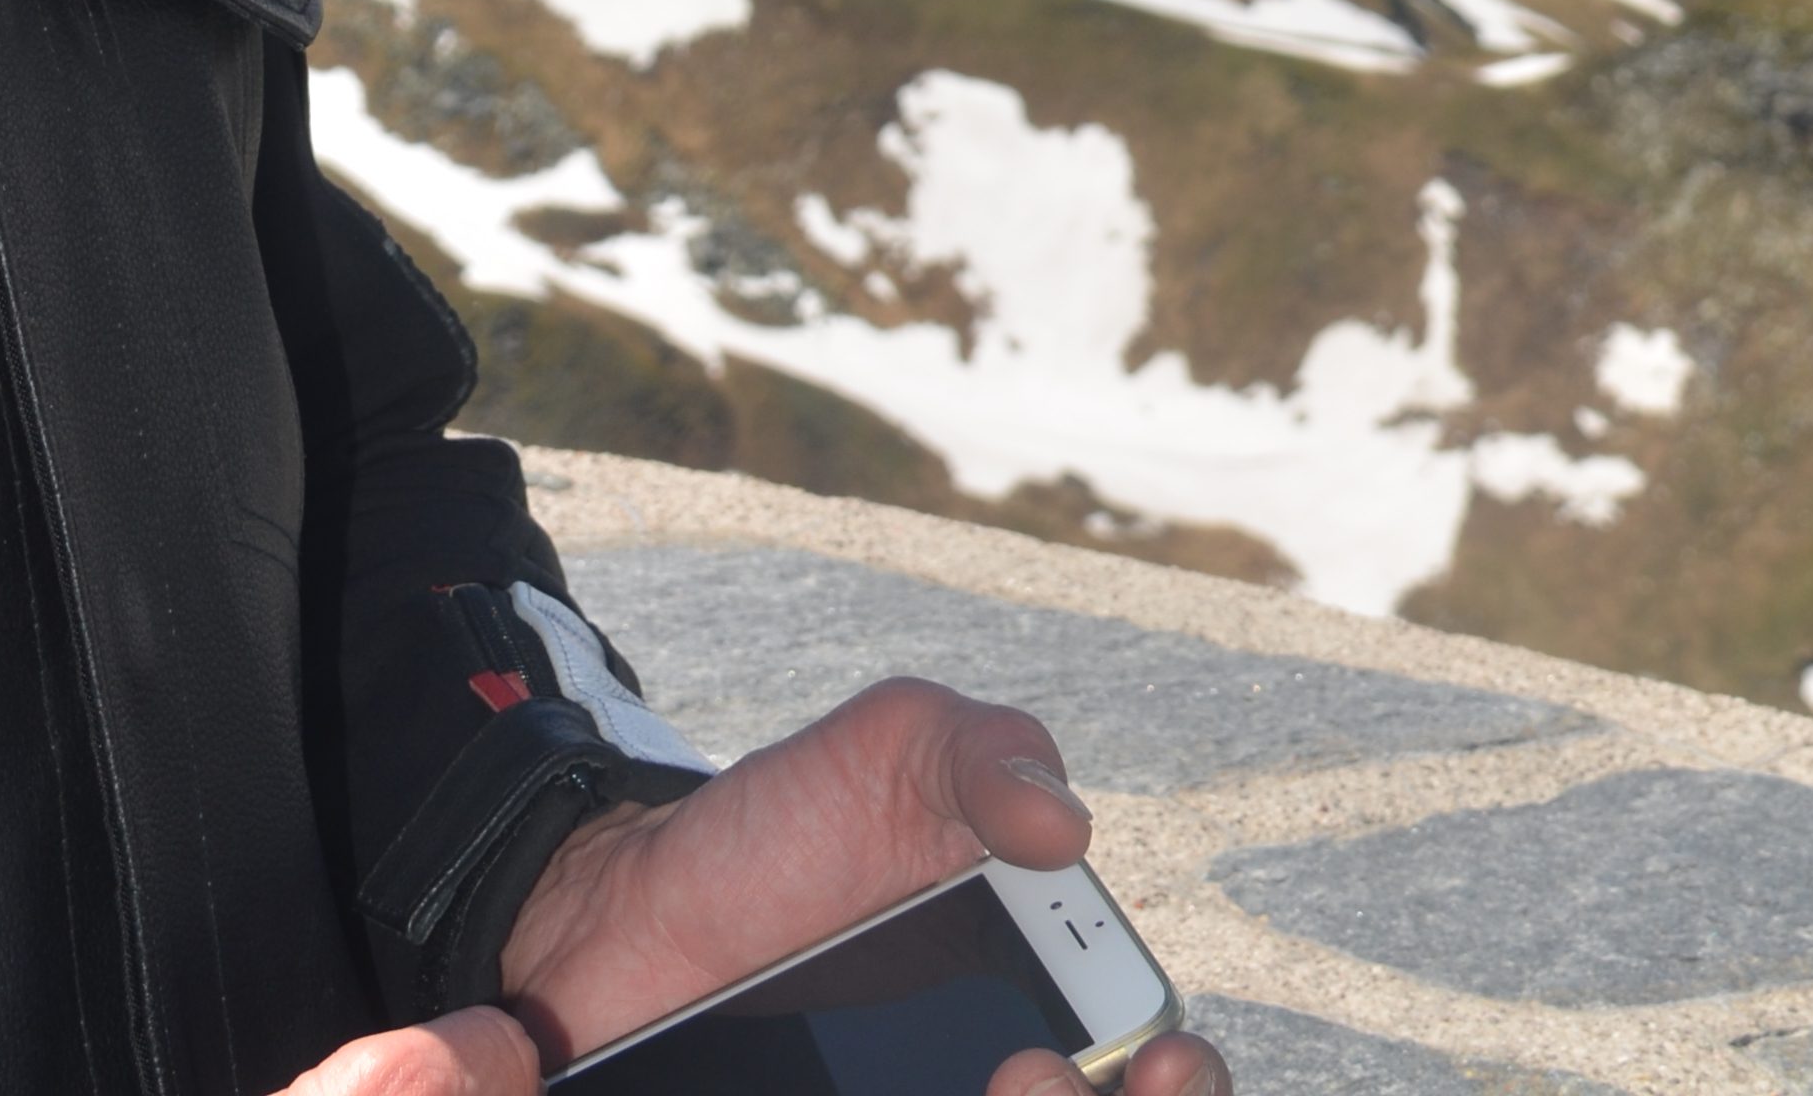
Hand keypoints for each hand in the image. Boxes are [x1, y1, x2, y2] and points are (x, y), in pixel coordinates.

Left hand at [269, 675, 1231, 1095]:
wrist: (632, 913)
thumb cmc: (782, 826)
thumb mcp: (890, 751)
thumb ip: (984, 754)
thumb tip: (1064, 821)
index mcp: (1043, 994)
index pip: (1158, 1075)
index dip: (1180, 1082)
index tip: (1160, 1060)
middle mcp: (999, 1076)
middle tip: (1039, 1076)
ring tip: (999, 1087)